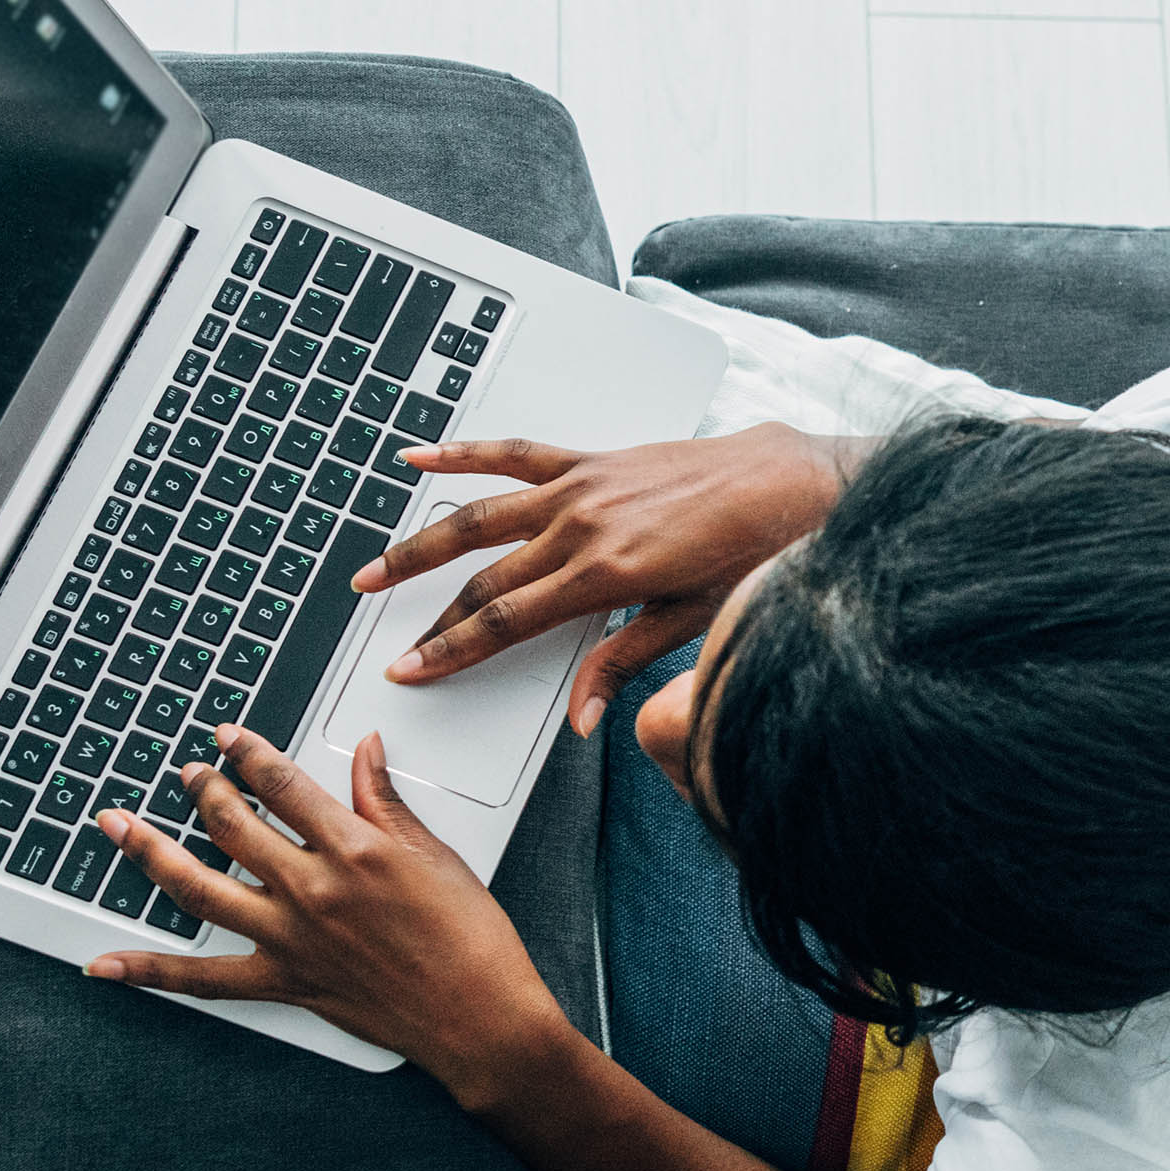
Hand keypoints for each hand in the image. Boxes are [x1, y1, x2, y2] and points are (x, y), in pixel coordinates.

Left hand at [84, 727, 574, 1106]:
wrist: (478, 1016)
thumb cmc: (469, 940)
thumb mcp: (435, 855)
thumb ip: (385, 800)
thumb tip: (366, 751)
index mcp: (354, 849)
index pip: (282, 784)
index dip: (247, 752)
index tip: (227, 737)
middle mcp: (312, 890)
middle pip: (232, 825)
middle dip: (201, 790)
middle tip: (186, 773)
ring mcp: (290, 938)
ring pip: (199, 888)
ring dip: (150, 853)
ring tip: (118, 825)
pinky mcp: (283, 982)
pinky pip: (202, 980)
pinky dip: (150, 972)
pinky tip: (107, 963)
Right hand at [350, 423, 861, 730]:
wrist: (793, 482)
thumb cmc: (755, 552)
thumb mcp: (691, 620)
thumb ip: (624, 662)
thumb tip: (581, 718)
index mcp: (604, 574)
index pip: (505, 620)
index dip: (450, 648)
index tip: (410, 668)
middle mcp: (582, 525)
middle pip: (484, 577)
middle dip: (430, 613)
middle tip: (384, 637)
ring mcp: (583, 486)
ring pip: (480, 516)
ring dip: (422, 542)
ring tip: (376, 565)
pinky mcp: (594, 459)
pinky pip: (517, 453)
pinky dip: (464, 452)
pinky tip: (420, 455)